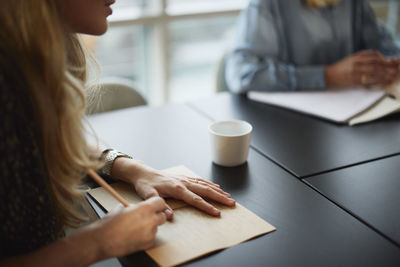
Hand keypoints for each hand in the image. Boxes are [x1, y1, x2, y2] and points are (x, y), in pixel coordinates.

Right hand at [91, 197, 166, 258]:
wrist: (103, 240)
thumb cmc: (110, 223)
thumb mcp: (123, 207)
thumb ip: (135, 207)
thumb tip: (138, 207)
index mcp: (146, 208)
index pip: (161, 202)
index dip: (157, 204)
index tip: (155, 206)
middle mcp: (151, 220)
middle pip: (162, 216)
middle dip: (156, 216)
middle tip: (146, 217)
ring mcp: (151, 233)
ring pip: (156, 227)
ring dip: (150, 227)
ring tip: (136, 228)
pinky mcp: (148, 243)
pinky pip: (152, 237)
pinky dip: (146, 236)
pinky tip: (135, 236)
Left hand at [111, 158, 235, 218]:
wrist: (142, 172)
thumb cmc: (145, 184)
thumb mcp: (148, 195)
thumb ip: (159, 205)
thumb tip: (170, 216)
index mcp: (177, 188)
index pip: (195, 199)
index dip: (207, 207)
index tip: (217, 213)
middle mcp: (184, 182)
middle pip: (205, 190)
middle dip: (220, 198)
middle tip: (232, 203)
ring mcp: (185, 179)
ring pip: (205, 184)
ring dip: (218, 191)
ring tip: (229, 197)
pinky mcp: (184, 178)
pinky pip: (200, 180)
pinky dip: (210, 184)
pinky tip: (217, 187)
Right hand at [325, 50, 399, 87]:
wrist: (329, 75)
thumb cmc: (342, 66)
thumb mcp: (352, 57)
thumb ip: (364, 56)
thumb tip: (380, 58)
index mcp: (356, 57)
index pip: (374, 56)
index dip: (384, 59)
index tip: (390, 62)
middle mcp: (356, 65)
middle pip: (376, 65)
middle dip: (387, 67)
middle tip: (395, 69)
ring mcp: (355, 74)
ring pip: (374, 74)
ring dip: (385, 76)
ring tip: (392, 77)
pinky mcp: (354, 82)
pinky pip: (368, 82)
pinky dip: (377, 83)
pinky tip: (383, 83)